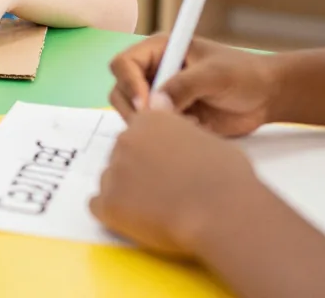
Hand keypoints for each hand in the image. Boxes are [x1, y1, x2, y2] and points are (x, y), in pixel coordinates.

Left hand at [90, 109, 266, 257]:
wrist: (221, 212)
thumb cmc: (226, 176)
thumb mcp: (207, 137)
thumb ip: (176, 125)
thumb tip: (160, 104)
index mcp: (149, 121)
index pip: (138, 131)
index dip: (153, 150)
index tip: (168, 165)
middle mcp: (125, 140)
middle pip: (122, 155)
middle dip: (138, 170)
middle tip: (165, 189)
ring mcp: (113, 172)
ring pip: (111, 180)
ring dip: (126, 191)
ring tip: (156, 208)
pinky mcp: (108, 203)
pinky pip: (98, 206)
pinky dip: (114, 213)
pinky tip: (137, 220)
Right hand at [107, 35, 278, 136]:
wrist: (266, 98)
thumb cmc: (244, 75)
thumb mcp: (214, 74)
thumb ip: (183, 85)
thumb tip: (155, 103)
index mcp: (160, 50)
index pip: (123, 64)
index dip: (129, 84)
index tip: (145, 103)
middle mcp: (154, 71)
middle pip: (121, 91)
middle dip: (136, 109)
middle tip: (163, 121)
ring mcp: (160, 96)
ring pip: (133, 113)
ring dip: (153, 123)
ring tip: (186, 123)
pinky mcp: (170, 117)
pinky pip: (153, 130)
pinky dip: (166, 135)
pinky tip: (192, 130)